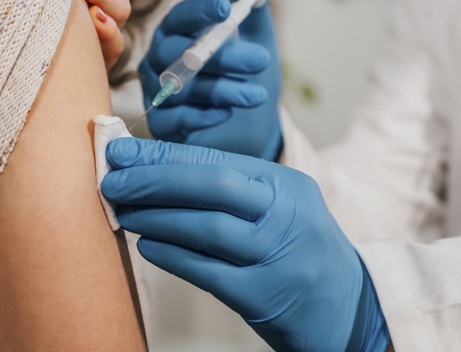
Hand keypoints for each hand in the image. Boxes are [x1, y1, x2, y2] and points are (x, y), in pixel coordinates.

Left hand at [101, 138, 391, 351]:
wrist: (346, 309)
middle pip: (213, 184)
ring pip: (208, 227)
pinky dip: (173, 256)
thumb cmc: (298, 253)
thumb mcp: (280, 209)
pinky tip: (146, 245)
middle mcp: (286, 215)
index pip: (218, 160)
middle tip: (113, 179)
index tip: (123, 152)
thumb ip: (232, 190)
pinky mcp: (264, 296)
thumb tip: (156, 170)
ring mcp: (277, 256)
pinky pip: (209, 272)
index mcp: (286, 184)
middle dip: (156, 179)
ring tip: (122, 211)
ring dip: (157, 217)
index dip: (165, 155)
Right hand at [139, 0, 282, 158]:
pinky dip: (203, 116)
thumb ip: (254, 5)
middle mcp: (160, 59)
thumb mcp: (256, 38)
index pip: (180, 17)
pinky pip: (176, 118)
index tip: (226, 8)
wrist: (249, 124)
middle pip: (181, 53)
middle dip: (223, 56)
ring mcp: (158, 93)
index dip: (200, 11)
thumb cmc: (245, 74)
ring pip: (183, 87)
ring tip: (259, 94)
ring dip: (224, 89)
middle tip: (261, 59)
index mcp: (178, 32)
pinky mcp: (162, 125)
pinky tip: (227, 113)